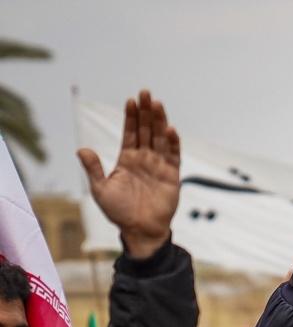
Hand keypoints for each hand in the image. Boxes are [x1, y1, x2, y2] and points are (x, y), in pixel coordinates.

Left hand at [76, 89, 180, 259]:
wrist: (140, 230)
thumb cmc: (119, 213)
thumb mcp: (100, 189)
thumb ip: (93, 169)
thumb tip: (82, 149)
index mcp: (127, 160)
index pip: (130, 133)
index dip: (131, 117)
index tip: (131, 100)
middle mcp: (144, 159)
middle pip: (146, 130)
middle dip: (146, 112)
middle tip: (146, 93)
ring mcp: (159, 166)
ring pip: (160, 139)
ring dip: (159, 121)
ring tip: (158, 104)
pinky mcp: (172, 176)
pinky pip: (174, 156)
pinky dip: (173, 143)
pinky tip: (170, 129)